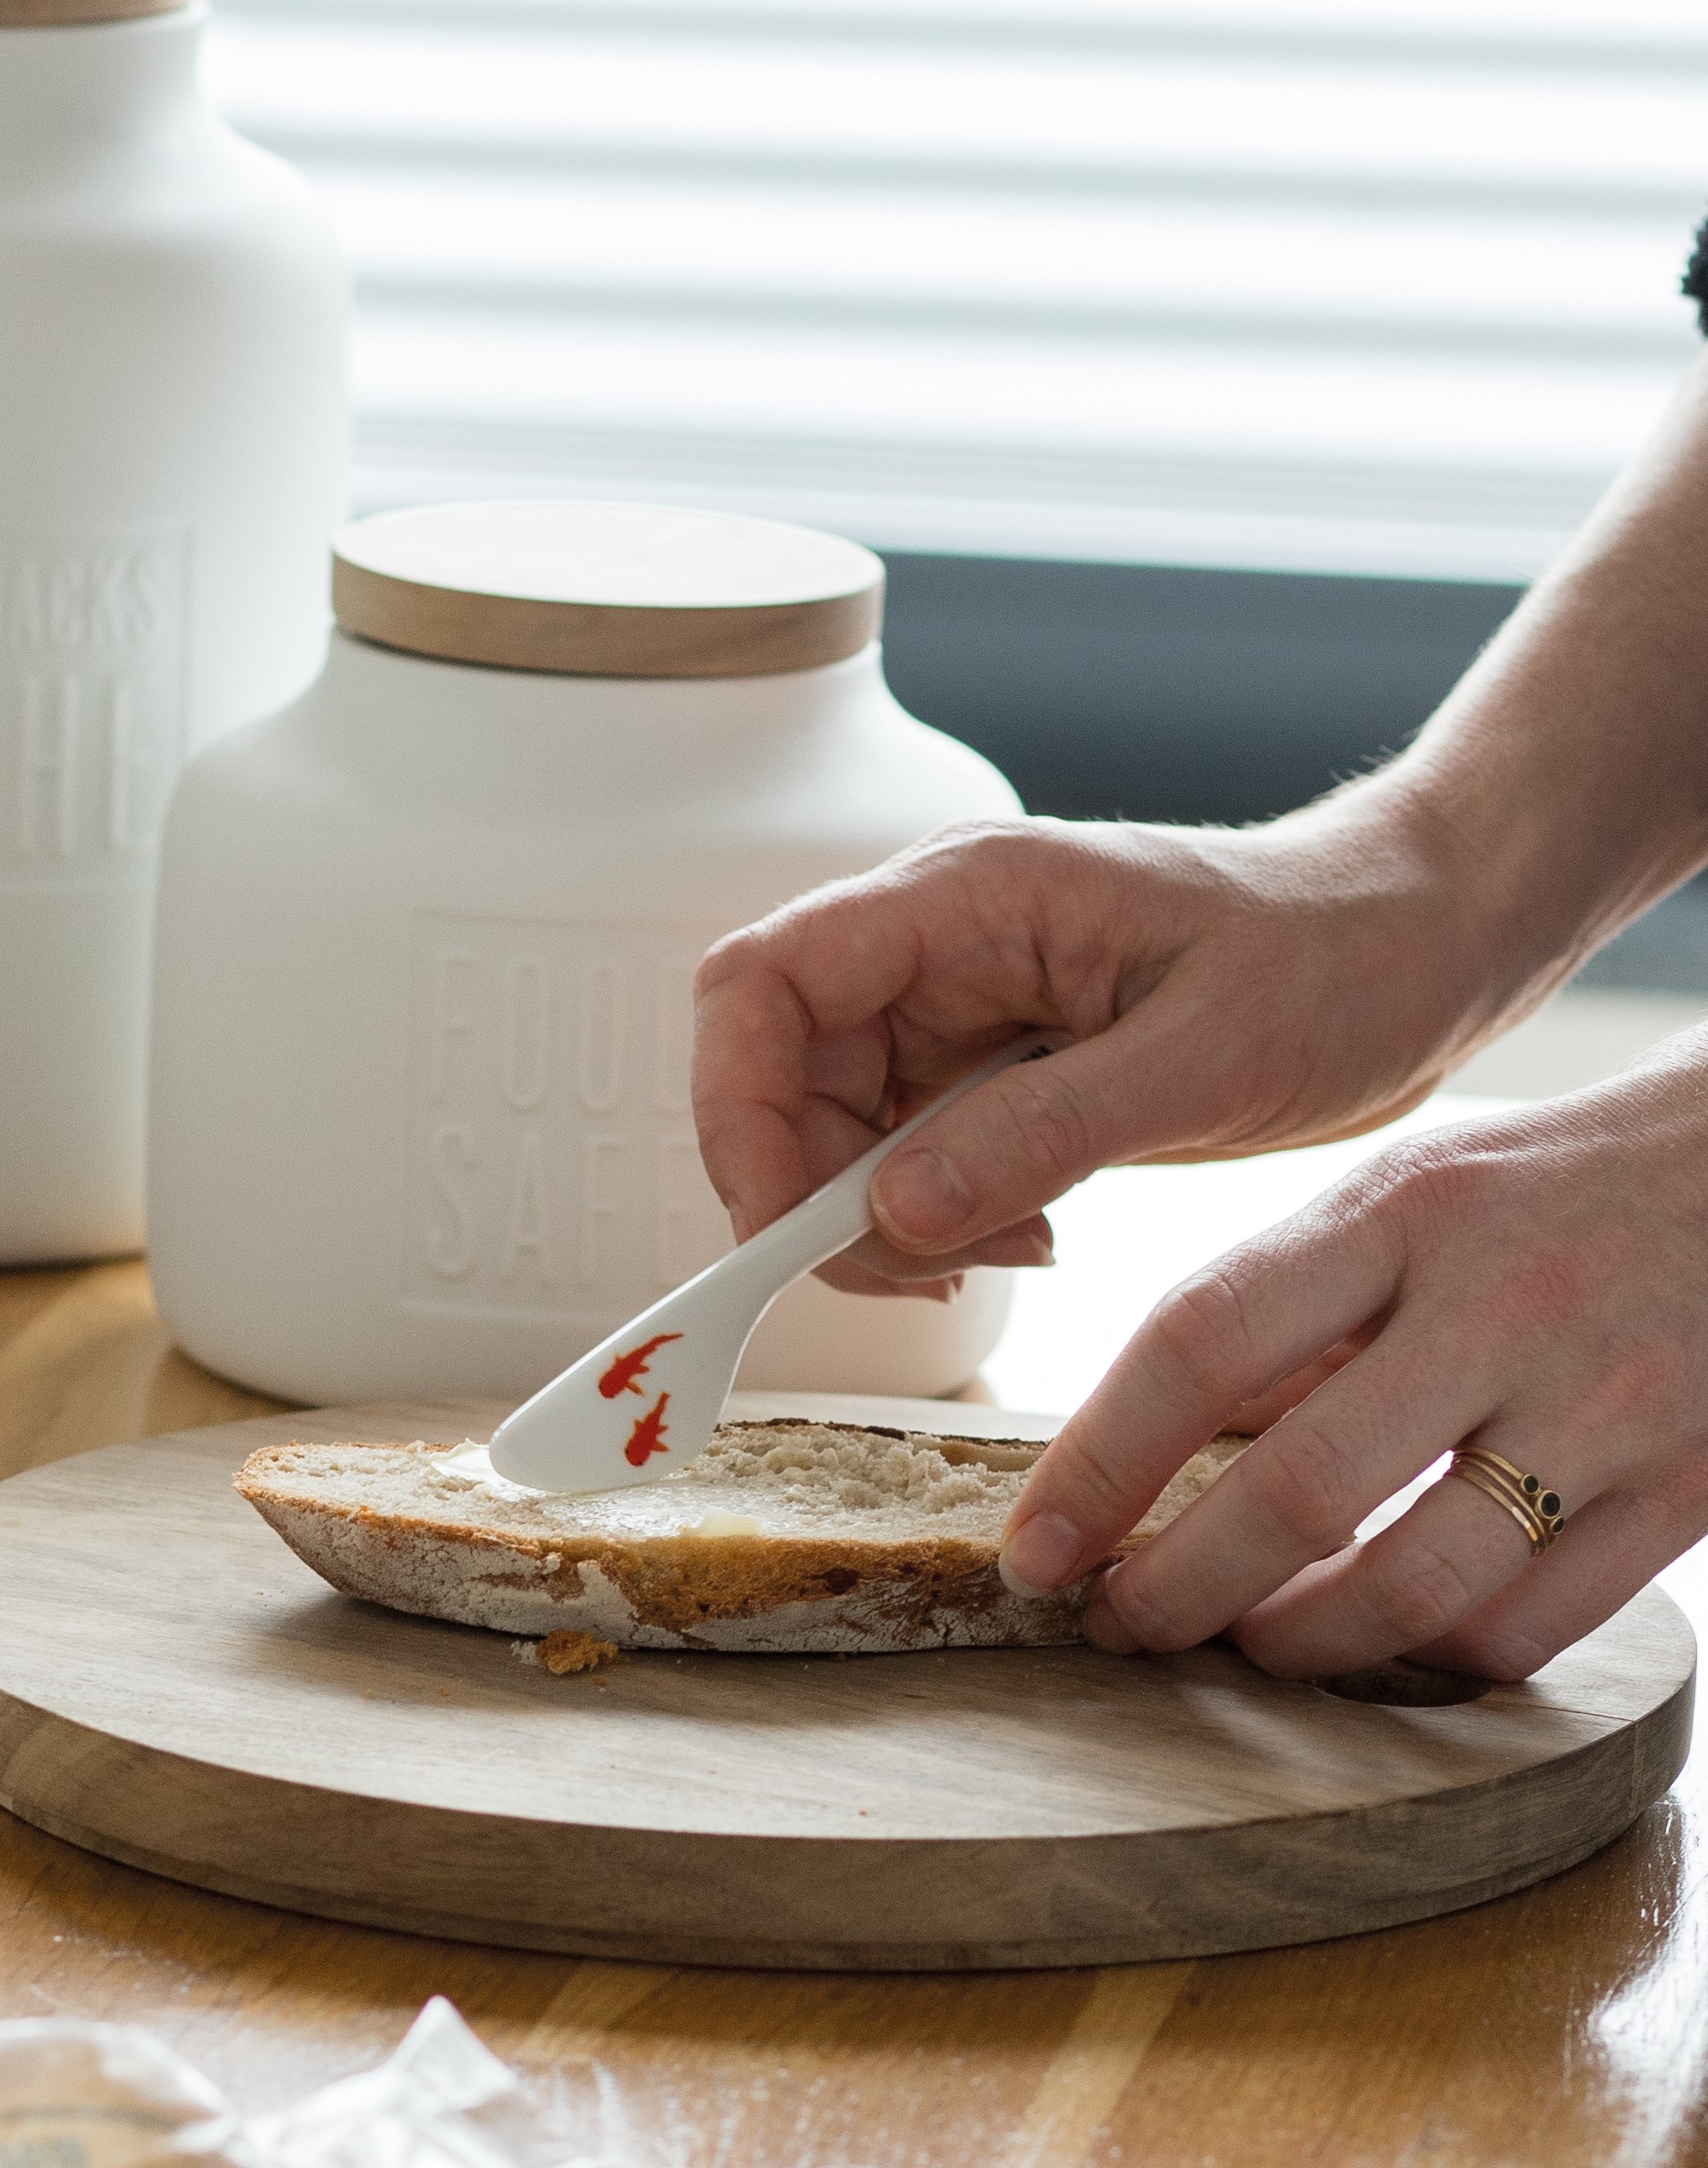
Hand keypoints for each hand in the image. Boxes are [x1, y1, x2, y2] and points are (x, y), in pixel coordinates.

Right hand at [690, 803, 1520, 1296]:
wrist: (1427, 946)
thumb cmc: (1341, 958)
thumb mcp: (1208, 1056)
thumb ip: (1044, 1130)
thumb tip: (891, 1210)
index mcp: (962, 898)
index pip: (759, 986)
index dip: (739, 1111)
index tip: (792, 1226)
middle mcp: (932, 943)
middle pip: (775, 1072)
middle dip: (813, 1192)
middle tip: (924, 1269)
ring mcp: (953, 1005)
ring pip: (828, 1127)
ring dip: (879, 1218)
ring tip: (1007, 1251)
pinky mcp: (985, 1066)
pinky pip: (900, 1154)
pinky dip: (934, 1217)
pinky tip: (1026, 1234)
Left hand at [997, 1037, 1707, 1677]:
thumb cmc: (1547, 1190)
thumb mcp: (1408, 1197)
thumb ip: (1290, 1308)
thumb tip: (1149, 1441)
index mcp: (1403, 1211)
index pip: (1200, 1341)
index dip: (1097, 1464)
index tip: (1035, 1550)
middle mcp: (1505, 1304)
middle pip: (1297, 1486)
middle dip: (1178, 1585)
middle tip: (1118, 1625)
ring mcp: (1611, 1404)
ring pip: (1416, 1584)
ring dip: (1296, 1640)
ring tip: (1239, 1644)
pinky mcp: (1695, 1486)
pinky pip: (1532, 1624)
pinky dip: (1431, 1655)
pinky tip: (1380, 1642)